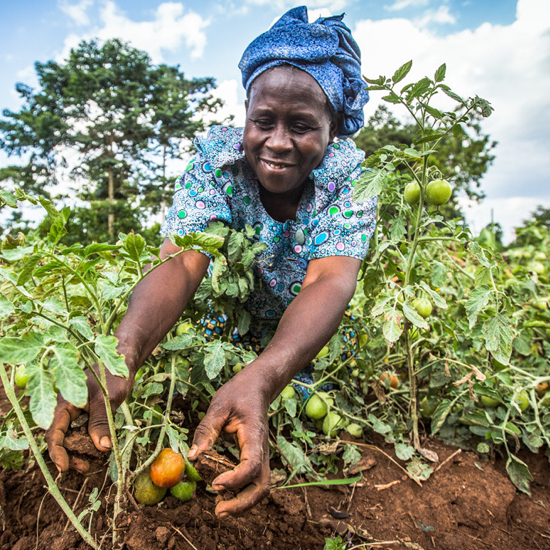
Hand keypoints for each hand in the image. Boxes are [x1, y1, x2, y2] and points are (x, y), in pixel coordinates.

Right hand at [46, 365, 131, 471]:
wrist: (122, 363)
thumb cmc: (112, 376)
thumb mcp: (107, 400)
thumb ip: (101, 422)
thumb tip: (102, 447)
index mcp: (64, 403)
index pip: (54, 432)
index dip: (57, 451)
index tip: (65, 467)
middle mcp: (67, 410)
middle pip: (62, 438)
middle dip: (70, 455)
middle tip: (86, 468)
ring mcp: (77, 413)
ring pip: (73, 437)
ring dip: (81, 451)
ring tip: (93, 463)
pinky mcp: (87, 414)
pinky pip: (84, 432)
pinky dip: (90, 442)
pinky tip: (100, 449)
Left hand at [187, 370, 271, 517]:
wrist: (258, 386)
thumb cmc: (239, 393)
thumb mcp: (219, 406)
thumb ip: (206, 430)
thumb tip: (191, 456)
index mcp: (254, 436)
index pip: (251, 466)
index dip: (235, 480)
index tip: (215, 484)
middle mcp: (262, 449)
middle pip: (262, 485)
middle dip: (242, 504)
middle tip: (217, 511)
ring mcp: (261, 454)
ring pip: (261, 487)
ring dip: (243, 503)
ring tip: (219, 508)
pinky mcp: (256, 456)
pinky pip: (254, 481)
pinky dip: (242, 493)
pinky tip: (223, 493)